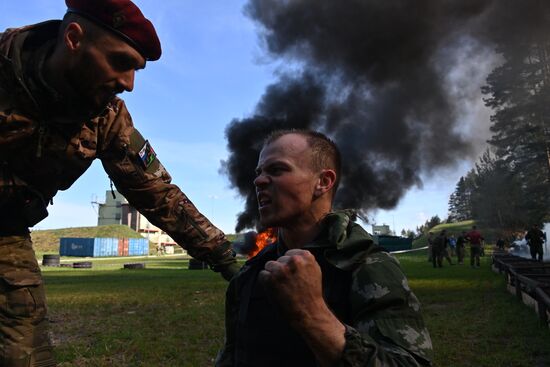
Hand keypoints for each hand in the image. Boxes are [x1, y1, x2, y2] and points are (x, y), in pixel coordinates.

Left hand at [259, 249, 345, 365]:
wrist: (308, 312)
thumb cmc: (311, 294)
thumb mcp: (314, 271)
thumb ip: (303, 261)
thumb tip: (289, 255)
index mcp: (306, 257)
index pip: (290, 254)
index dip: (290, 265)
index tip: (293, 274)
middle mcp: (294, 260)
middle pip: (279, 259)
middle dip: (281, 269)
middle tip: (288, 283)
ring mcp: (282, 269)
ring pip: (269, 265)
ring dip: (273, 275)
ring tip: (282, 287)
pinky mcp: (271, 278)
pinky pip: (262, 275)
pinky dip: (266, 282)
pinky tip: (275, 290)